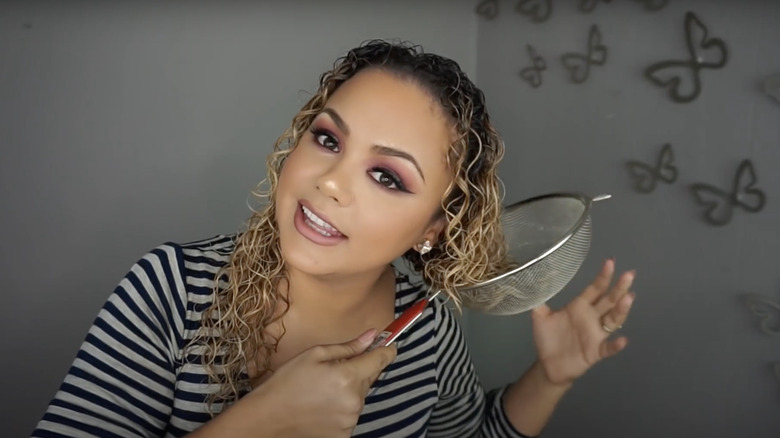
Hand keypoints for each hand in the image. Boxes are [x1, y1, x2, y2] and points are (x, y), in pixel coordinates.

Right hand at [249, 329, 396, 437]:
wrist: (267, 419)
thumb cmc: (286, 383)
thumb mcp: (314, 355)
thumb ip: (348, 347)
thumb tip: (372, 336)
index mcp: (348, 376)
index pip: (381, 360)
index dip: (386, 350)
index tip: (388, 345)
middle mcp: (354, 400)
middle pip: (369, 378)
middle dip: (358, 370)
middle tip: (334, 371)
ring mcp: (350, 420)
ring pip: (360, 397)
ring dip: (349, 391)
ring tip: (322, 391)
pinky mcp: (344, 435)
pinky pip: (351, 414)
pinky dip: (342, 408)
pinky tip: (322, 406)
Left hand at [531, 258, 635, 385]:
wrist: (548, 364)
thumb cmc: (548, 339)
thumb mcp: (540, 317)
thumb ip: (540, 301)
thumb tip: (535, 282)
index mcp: (579, 306)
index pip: (594, 289)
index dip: (603, 276)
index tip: (610, 262)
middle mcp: (591, 317)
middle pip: (608, 300)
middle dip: (619, 287)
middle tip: (630, 274)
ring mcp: (596, 334)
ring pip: (613, 320)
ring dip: (621, 310)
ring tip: (629, 298)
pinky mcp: (596, 352)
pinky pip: (608, 348)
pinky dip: (616, 345)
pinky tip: (623, 340)